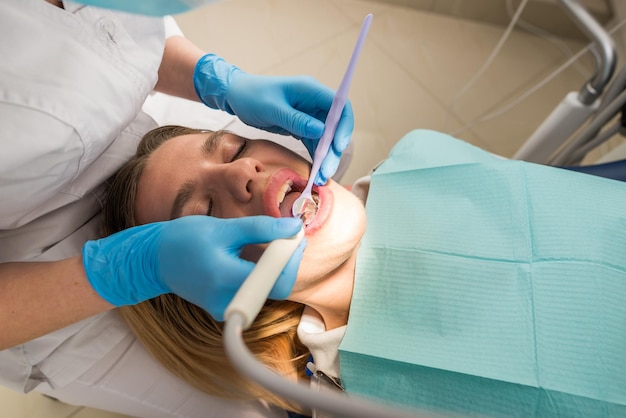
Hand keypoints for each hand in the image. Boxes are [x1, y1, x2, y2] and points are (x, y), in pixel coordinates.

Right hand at [82, 216, 304, 320]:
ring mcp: (226, 308)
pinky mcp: (225, 309)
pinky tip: (254, 257)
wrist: (156, 259)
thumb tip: (294, 228)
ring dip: (274, 266)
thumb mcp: (224, 227)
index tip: (296, 236)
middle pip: (275, 287)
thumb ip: (261, 228)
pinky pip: (253, 293)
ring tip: (271, 242)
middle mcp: (227, 301)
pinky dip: (260, 274)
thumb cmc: (185, 239)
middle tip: (289, 236)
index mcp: (226, 278)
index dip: (292, 258)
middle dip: (286, 261)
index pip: (277, 281)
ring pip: (266, 290)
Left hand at [193, 54, 353, 184]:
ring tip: (322, 177)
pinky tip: (315, 171)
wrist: (236, 96)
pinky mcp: (302, 126)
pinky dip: (316, 156)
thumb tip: (321, 131)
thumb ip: (297, 120)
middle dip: (334, 149)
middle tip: (328, 170)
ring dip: (326, 157)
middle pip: (335, 126)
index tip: (339, 146)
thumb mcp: (272, 109)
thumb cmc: (252, 96)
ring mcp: (309, 115)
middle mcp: (314, 102)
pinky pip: (315, 143)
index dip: (344, 126)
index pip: (340, 107)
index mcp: (311, 90)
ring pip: (326, 138)